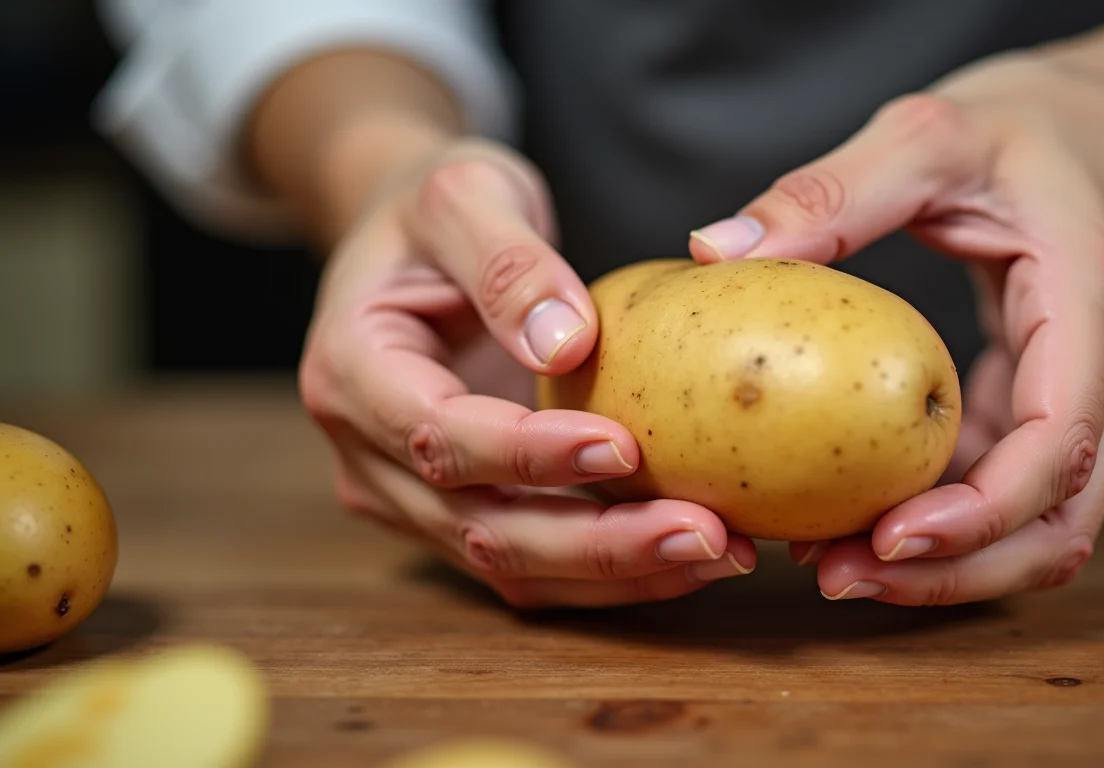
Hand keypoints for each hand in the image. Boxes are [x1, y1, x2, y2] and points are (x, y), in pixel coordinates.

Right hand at [301, 138, 754, 607]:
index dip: (529, 456)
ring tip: (721, 551)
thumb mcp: (463, 194)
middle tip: (705, 532)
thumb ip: (507, 262)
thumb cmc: (430, 209)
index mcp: (350, 374)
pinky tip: (689, 552)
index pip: (439, 437)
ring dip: (617, 571)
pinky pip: (532, 563)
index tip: (626, 444)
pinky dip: (610, 570)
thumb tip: (565, 345)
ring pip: (511, 564)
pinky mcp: (459, 513)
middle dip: (597, 545)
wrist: (408, 244)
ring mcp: (410, 497)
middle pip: (480, 528)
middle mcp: (368, 456)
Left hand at [688, 53, 1103, 605]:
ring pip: (1043, 526)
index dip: (978, 516)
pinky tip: (858, 514)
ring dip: (951, 565)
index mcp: (1090, 305)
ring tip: (834, 565)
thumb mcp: (931, 133)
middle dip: (955, 572)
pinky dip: (947, 520)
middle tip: (836, 577)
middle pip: (1059, 522)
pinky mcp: (1054, 403)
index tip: (885, 539)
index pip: (1056, 447)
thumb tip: (715, 251)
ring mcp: (1090, 397)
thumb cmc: (1038, 120)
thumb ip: (829, 191)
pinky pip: (1013, 489)